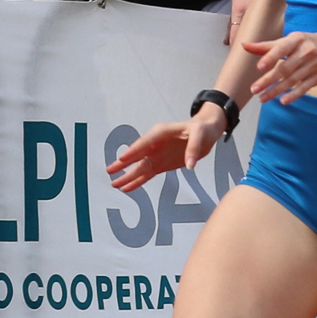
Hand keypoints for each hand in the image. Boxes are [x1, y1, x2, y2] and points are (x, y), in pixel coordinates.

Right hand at [107, 111, 223, 191]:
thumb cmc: (201, 129)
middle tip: (110, 171)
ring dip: (128, 176)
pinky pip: (147, 174)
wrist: (206, 133)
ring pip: (139, 167)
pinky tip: (128, 188)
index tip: (123, 158)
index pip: (144, 142)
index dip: (134, 150)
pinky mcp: (161, 164)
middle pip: (136, 155)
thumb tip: (190, 165)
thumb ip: (194, 148)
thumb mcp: (200, 134)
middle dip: (123, 164)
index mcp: (160, 132)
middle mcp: (155, 144)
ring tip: (115, 185)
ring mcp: (157, 155)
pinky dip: (138, 182)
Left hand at [243, 31, 316, 102]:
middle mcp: (305, 52)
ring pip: (292, 80)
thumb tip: (244, 45)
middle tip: (254, 89)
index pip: (281, 49)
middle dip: (268, 80)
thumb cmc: (308, 43)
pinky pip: (304, 87)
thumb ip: (267, 46)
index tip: (259, 67)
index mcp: (296, 40)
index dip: (270, 58)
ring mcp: (312, 66)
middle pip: (284, 68)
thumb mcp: (290, 40)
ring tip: (262, 98)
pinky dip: (294, 95)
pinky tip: (283, 101)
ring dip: (276, 90)